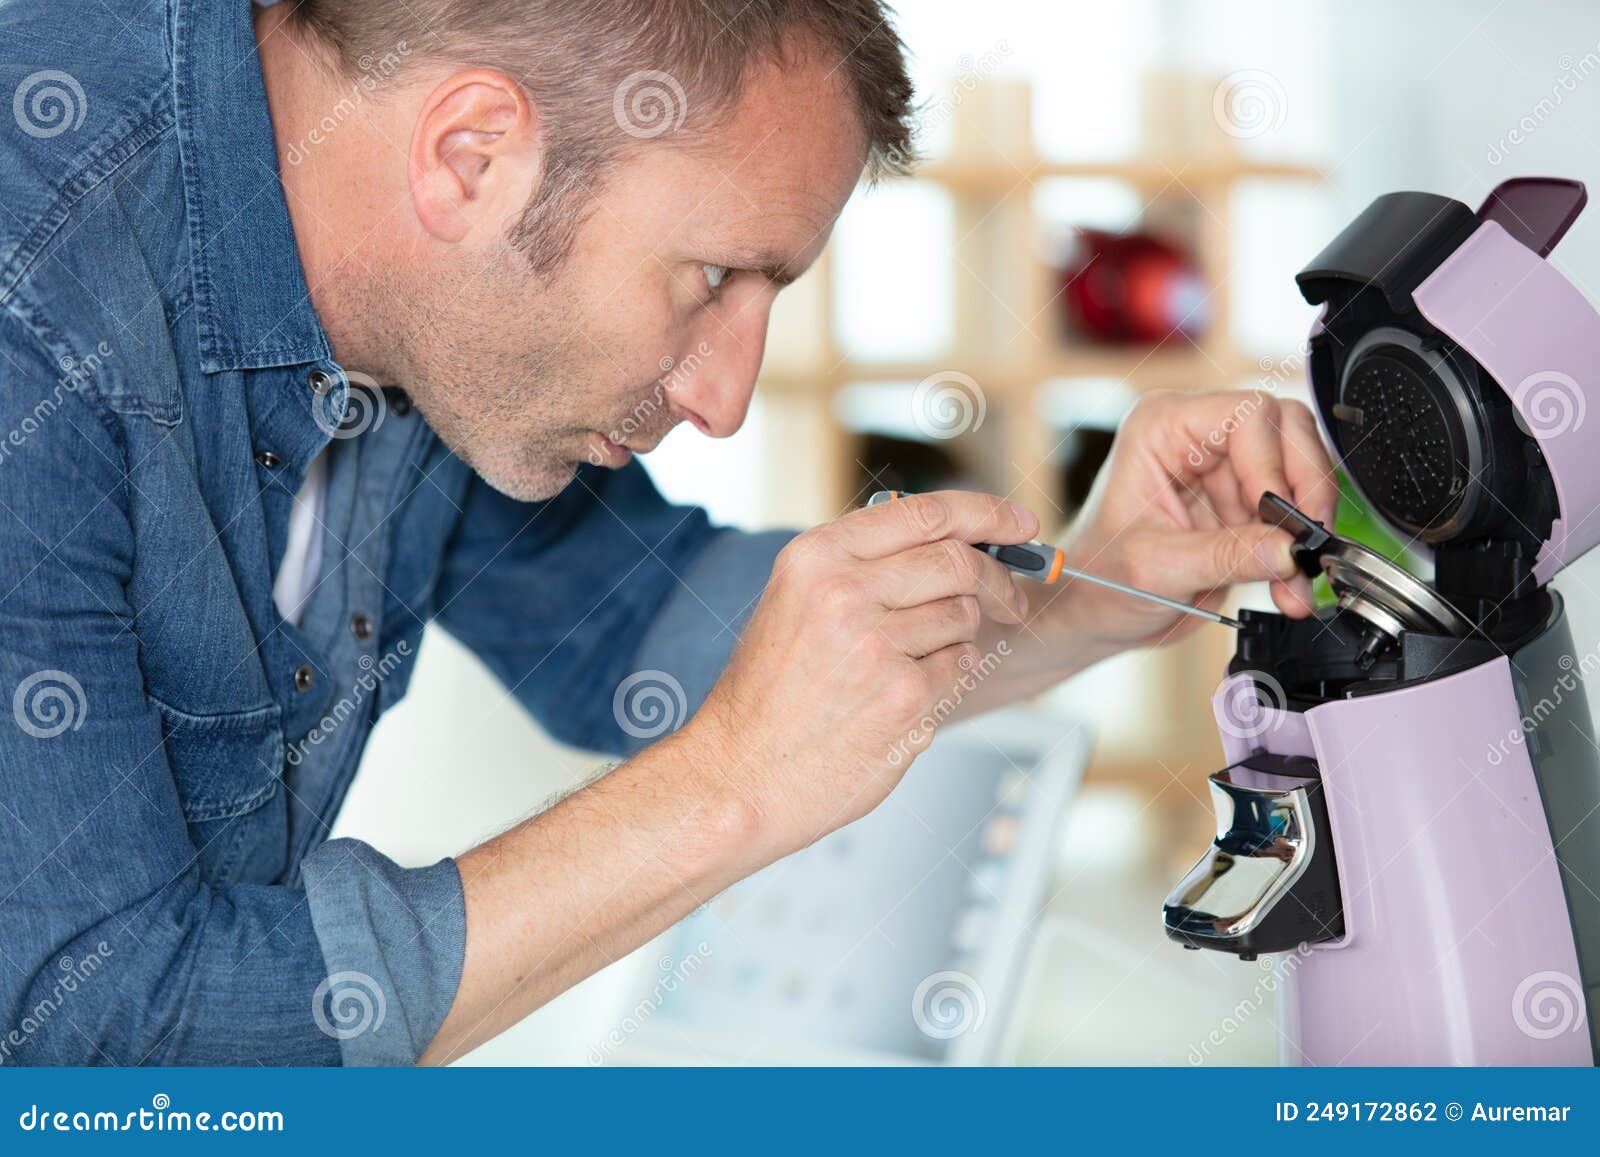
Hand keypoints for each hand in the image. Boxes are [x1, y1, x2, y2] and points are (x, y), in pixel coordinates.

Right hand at [690, 490, 1037, 864]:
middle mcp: (845, 591)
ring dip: (958, 637)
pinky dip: (948, 678)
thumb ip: (859, 566)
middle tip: (1012, 598)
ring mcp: (877, 644)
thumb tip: (945, 543)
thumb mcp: (793, 603)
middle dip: (998, 579)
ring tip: (913, 665)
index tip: (1019, 522)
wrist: (740, 774)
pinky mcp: (905, 695)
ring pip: (964, 616)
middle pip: (958, 562)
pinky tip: (906, 697)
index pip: (925, 513)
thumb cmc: (768, 696)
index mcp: (817, 557)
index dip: (986, 512)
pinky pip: (961, 667)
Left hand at [1052, 389, 1338, 650]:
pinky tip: (1290, 586)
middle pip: (1287, 432)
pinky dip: (1301, 550)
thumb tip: (1288, 547)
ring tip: (1293, 579)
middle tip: (1302, 544)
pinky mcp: (1243, 506)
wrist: (1094, 612)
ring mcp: (1225, 470)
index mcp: (1163, 427)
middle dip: (1303, 491)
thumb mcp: (1155, 568)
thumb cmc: (1097, 577)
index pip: (1249, 414)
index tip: (1278, 514)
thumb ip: (1225, 555)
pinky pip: (1294, 513)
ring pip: (1301, 471)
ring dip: (1307, 526)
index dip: (1274, 463)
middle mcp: (1198, 437)